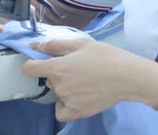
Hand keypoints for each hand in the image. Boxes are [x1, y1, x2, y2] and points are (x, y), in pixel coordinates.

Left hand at [22, 39, 157, 121]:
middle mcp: (59, 86)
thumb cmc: (106, 56)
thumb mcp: (82, 43)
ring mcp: (67, 101)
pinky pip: (61, 111)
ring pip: (58, 94)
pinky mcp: (76, 113)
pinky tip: (79, 96)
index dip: (32, 64)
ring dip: (66, 88)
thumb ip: (55, 45)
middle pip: (49, 80)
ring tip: (85, 81)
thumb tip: (35, 46)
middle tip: (78, 69)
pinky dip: (66, 105)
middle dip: (59, 74)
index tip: (41, 63)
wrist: (128, 77)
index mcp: (58, 67)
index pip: (29, 69)